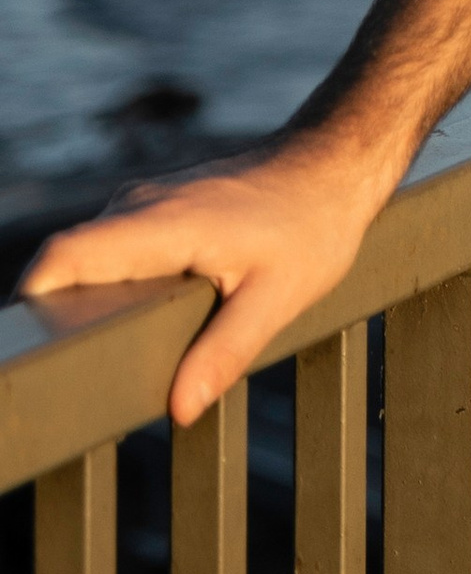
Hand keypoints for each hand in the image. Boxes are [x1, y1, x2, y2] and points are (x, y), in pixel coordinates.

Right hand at [18, 131, 393, 427]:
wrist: (334, 164)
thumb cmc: (313, 225)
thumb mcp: (277, 298)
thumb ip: (223, 352)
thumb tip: (179, 408)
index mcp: (159, 224)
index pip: (64, 254)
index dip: (34, 297)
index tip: (35, 342)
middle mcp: (140, 206)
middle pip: (68, 261)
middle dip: (58, 312)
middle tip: (73, 370)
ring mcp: (147, 202)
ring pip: (92, 254)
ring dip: (87, 298)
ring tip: (104, 351)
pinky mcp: (159, 209)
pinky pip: (116, 247)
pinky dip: (113, 283)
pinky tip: (137, 320)